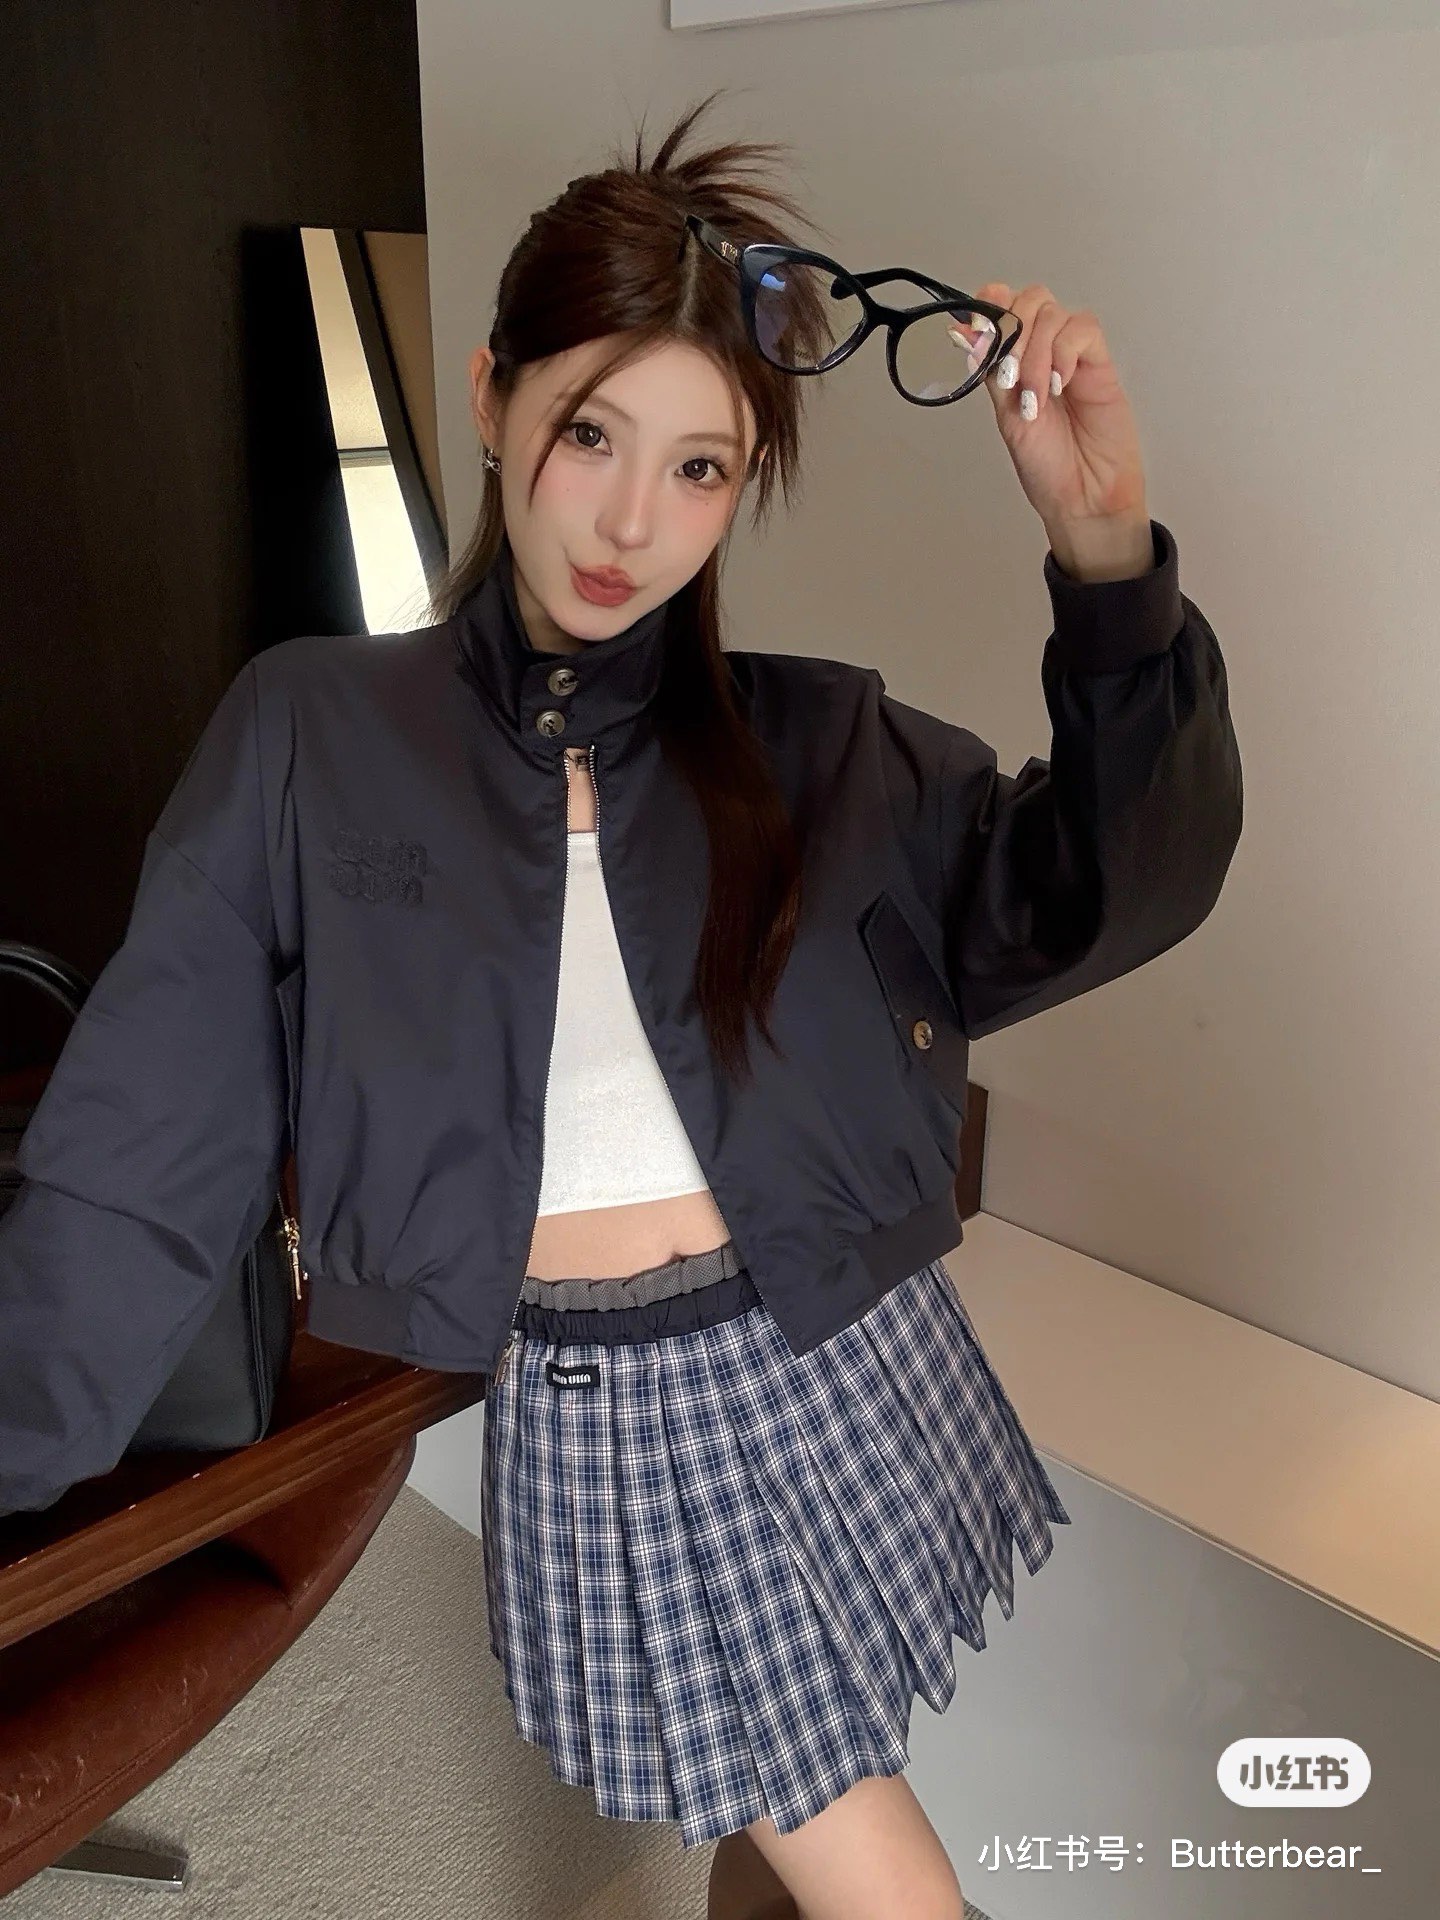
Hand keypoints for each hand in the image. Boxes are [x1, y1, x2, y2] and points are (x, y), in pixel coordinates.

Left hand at [953, 282, 1148, 531]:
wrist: (1082, 497)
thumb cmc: (1047, 467)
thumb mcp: (1005, 415)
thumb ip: (989, 370)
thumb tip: (962, 331)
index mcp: (1014, 364)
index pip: (1004, 307)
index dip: (991, 304)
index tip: (979, 325)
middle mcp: (1043, 354)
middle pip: (1030, 300)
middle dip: (1014, 331)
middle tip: (1011, 376)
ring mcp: (1072, 357)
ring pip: (1053, 313)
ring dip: (1037, 352)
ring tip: (1038, 396)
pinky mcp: (1099, 364)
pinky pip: (1083, 329)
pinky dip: (1065, 351)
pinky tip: (1060, 384)